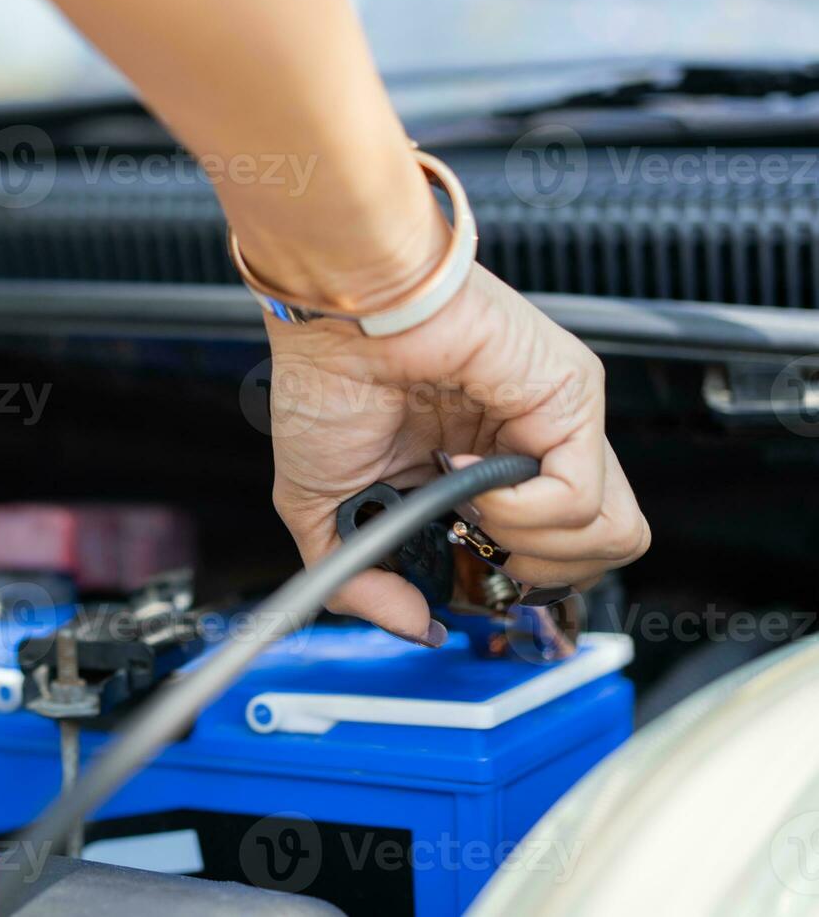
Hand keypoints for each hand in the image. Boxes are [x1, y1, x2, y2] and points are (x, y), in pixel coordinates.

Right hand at [264, 264, 650, 645]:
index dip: (507, 582)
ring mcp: (556, 425)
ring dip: (534, 549)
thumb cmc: (325, 379)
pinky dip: (521, 513)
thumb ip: (362, 583)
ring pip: (617, 536)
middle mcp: (528, 449)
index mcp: (480, 470)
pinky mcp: (571, 398)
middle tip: (472, 546)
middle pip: (598, 555)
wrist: (332, 315)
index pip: (545, 556)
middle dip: (534, 576)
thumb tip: (414, 624)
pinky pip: (583, 500)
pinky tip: (471, 480)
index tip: (453, 573)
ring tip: (474, 512)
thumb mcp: (322, 509)